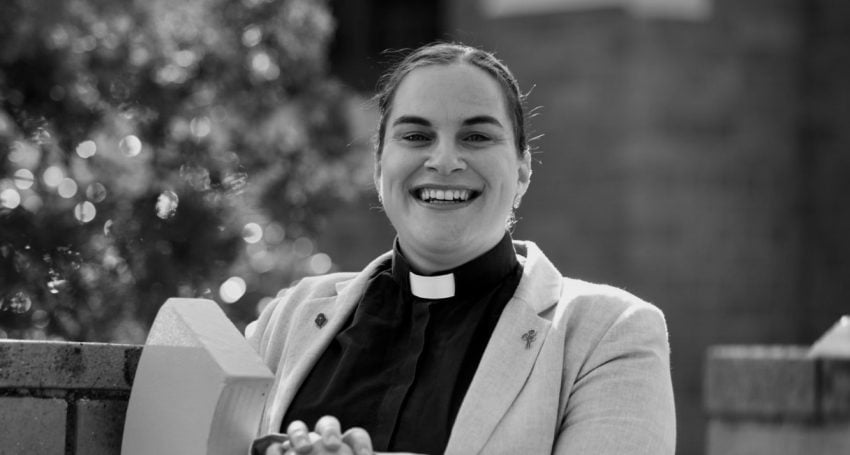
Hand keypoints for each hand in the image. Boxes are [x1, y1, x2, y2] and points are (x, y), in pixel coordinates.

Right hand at [254, 415, 373, 454]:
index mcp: (343, 448)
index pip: (355, 437)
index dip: (361, 444)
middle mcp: (321, 441)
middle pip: (327, 424)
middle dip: (330, 430)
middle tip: (333, 445)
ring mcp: (298, 445)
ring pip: (298, 428)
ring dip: (300, 435)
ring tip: (304, 449)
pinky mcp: (278, 453)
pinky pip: (274, 447)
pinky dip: (275, 451)